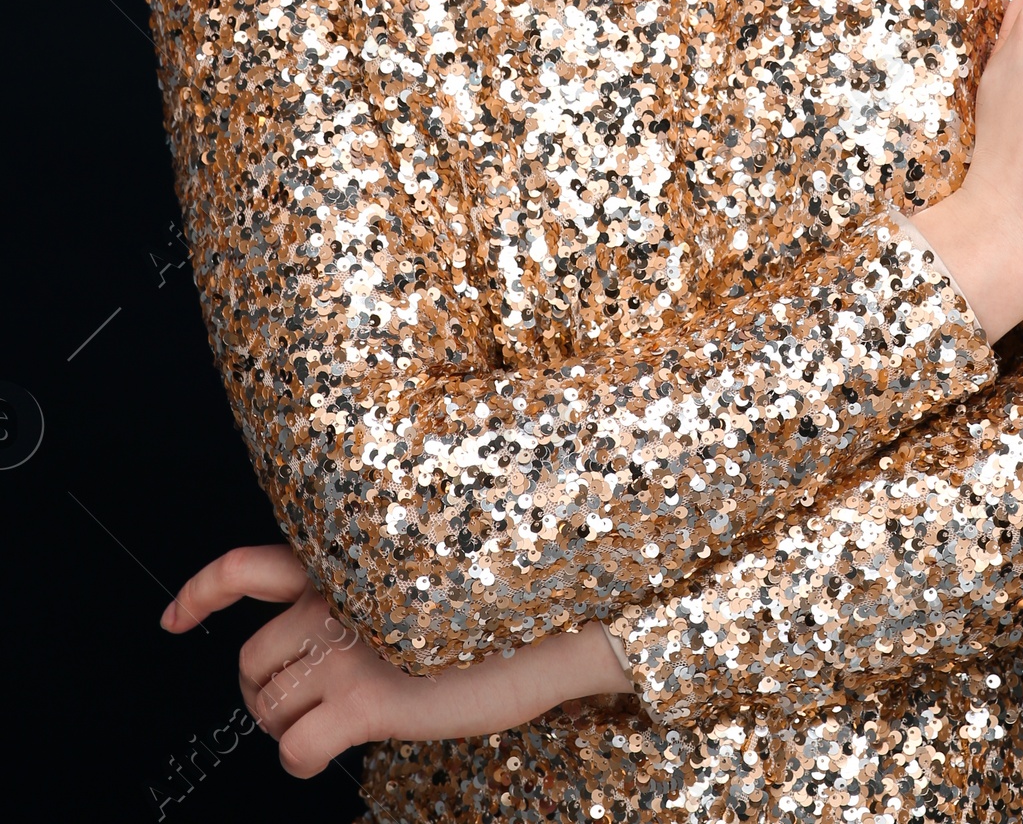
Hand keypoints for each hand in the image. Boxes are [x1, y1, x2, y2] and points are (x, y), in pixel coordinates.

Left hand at [161, 544, 630, 775]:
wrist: (553, 633)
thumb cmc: (493, 615)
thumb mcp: (416, 587)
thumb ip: (361, 595)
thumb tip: (314, 641)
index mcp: (347, 561)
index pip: (248, 567)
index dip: (200, 593)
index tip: (169, 620)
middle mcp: (339, 597)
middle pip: (251, 659)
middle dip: (265, 693)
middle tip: (304, 706)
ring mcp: (350, 647)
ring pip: (267, 707)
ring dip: (289, 727)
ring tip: (335, 724)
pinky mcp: (366, 701)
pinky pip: (294, 750)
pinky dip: (305, 761)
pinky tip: (336, 751)